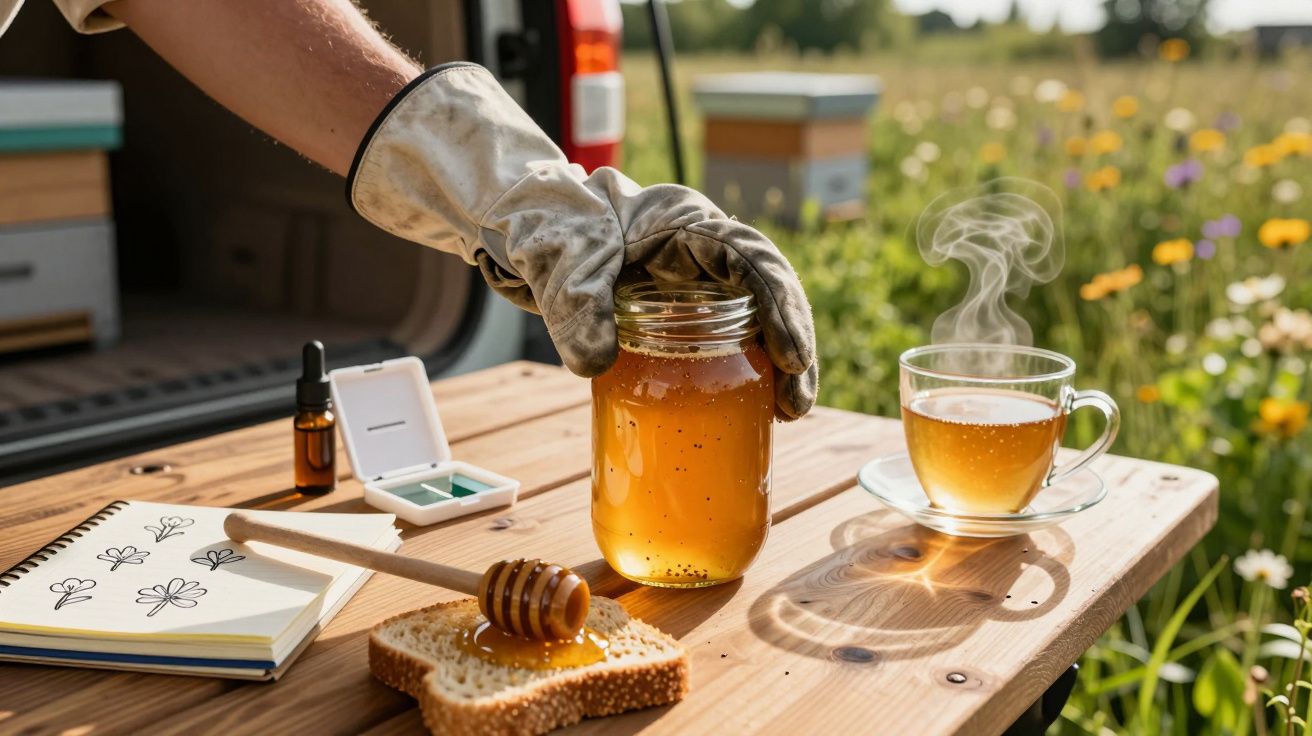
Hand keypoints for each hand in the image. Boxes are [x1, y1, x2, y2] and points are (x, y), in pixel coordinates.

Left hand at [350, 63, 816, 418]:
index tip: (790, 356)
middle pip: (771, 292)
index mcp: (687, 223)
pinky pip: (729, 336)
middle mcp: (705, 250)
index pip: (753, 259)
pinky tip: (754, 407)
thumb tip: (593, 365)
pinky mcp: (684, 311)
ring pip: (758, 316)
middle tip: (796, 404)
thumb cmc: (549, 227)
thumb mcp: (559, 259)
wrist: (528, 228)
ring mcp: (698, 280)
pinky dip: (747, 368)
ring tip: (788, 414)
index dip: (781, 305)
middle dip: (792, 344)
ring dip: (779, 362)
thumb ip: (574, 304)